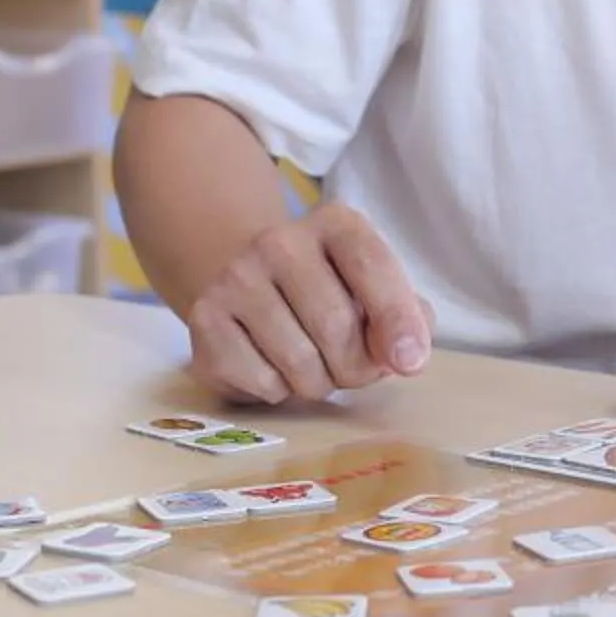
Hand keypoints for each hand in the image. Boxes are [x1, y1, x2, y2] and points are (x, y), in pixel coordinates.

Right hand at [182, 203, 433, 405]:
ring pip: (299, 362)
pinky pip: (262, 382)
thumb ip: (405, 317)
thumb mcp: (375, 291)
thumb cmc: (330, 293)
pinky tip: (273, 367)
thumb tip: (406, 356)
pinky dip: (278, 391)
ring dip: (318, 384)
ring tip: (313, 367)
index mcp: (336, 224)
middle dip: (356, 367)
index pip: (372, 266)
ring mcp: (236, 277)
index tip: (410, 361)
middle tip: (352, 369)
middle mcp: (280, 241)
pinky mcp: (205, 318)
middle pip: (336, 326)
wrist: (252, 283)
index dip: (397, 319)